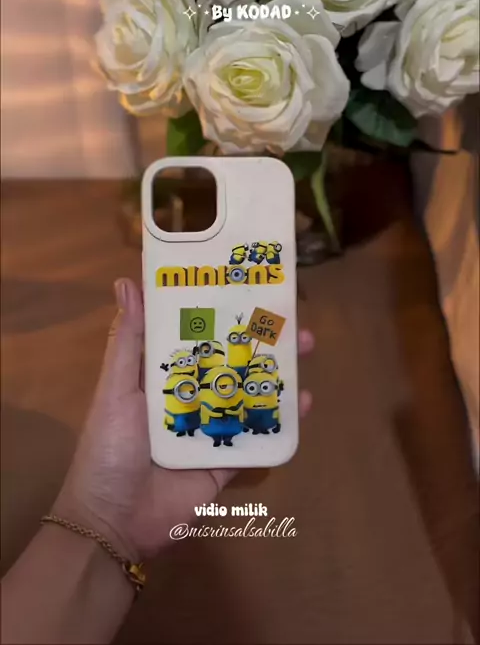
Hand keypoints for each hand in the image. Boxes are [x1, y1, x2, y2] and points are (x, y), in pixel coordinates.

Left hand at [54, 279, 313, 561]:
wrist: (114, 523)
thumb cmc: (110, 449)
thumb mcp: (116, 390)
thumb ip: (127, 341)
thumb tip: (127, 281)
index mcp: (161, 378)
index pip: (193, 335)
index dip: (217, 311)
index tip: (243, 284)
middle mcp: (189, 398)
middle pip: (230, 361)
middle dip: (259, 338)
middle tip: (289, 315)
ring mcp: (211, 430)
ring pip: (250, 394)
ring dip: (277, 371)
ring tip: (305, 347)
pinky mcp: (226, 462)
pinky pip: (259, 438)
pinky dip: (283, 421)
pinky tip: (304, 402)